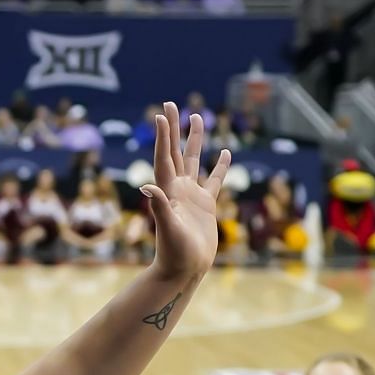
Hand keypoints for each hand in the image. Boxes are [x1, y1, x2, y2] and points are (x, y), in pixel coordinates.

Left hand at [142, 101, 230, 283]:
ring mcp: (192, 196)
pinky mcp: (206, 205)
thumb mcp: (167, 229)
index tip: (162, 114)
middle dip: (174, 128)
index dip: (164, 136)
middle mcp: (177, 189)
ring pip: (195, 161)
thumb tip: (147, 186)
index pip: (165, 157)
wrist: (184, 269)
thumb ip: (159, 207)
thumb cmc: (174, 253)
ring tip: (197, 118)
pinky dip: (220, 166)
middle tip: (171, 104)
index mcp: (168, 191)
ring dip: (195, 140)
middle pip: (176, 151)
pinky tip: (226, 153)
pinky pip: (214, 180)